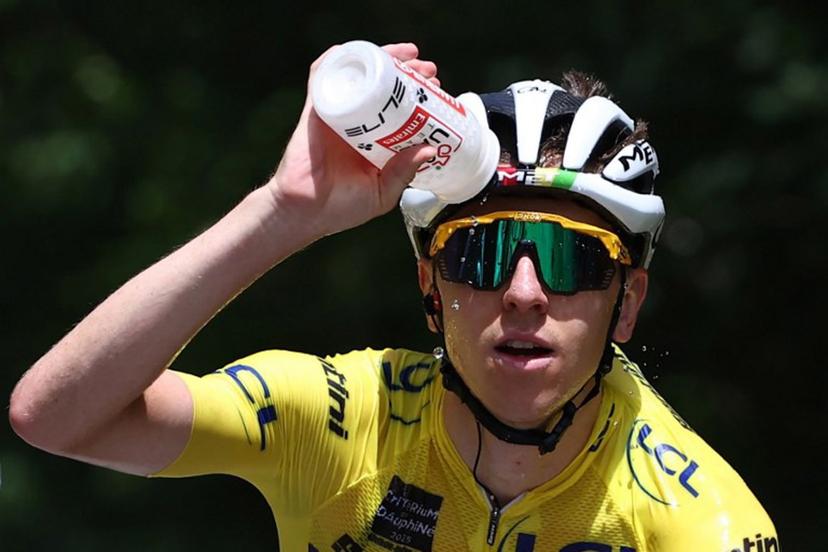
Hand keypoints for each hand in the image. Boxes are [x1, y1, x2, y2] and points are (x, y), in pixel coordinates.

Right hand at [266, 43, 438, 237]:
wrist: (305, 213)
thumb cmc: (340, 208)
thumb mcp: (383, 193)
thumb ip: (404, 173)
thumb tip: (429, 150)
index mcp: (375, 140)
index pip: (400, 107)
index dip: (418, 94)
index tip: (437, 88)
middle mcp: (358, 122)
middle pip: (383, 84)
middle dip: (407, 71)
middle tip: (428, 70)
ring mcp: (337, 113)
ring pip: (358, 74)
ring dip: (380, 58)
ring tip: (405, 55)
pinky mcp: (315, 110)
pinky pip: (322, 76)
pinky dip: (337, 59)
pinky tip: (356, 51)